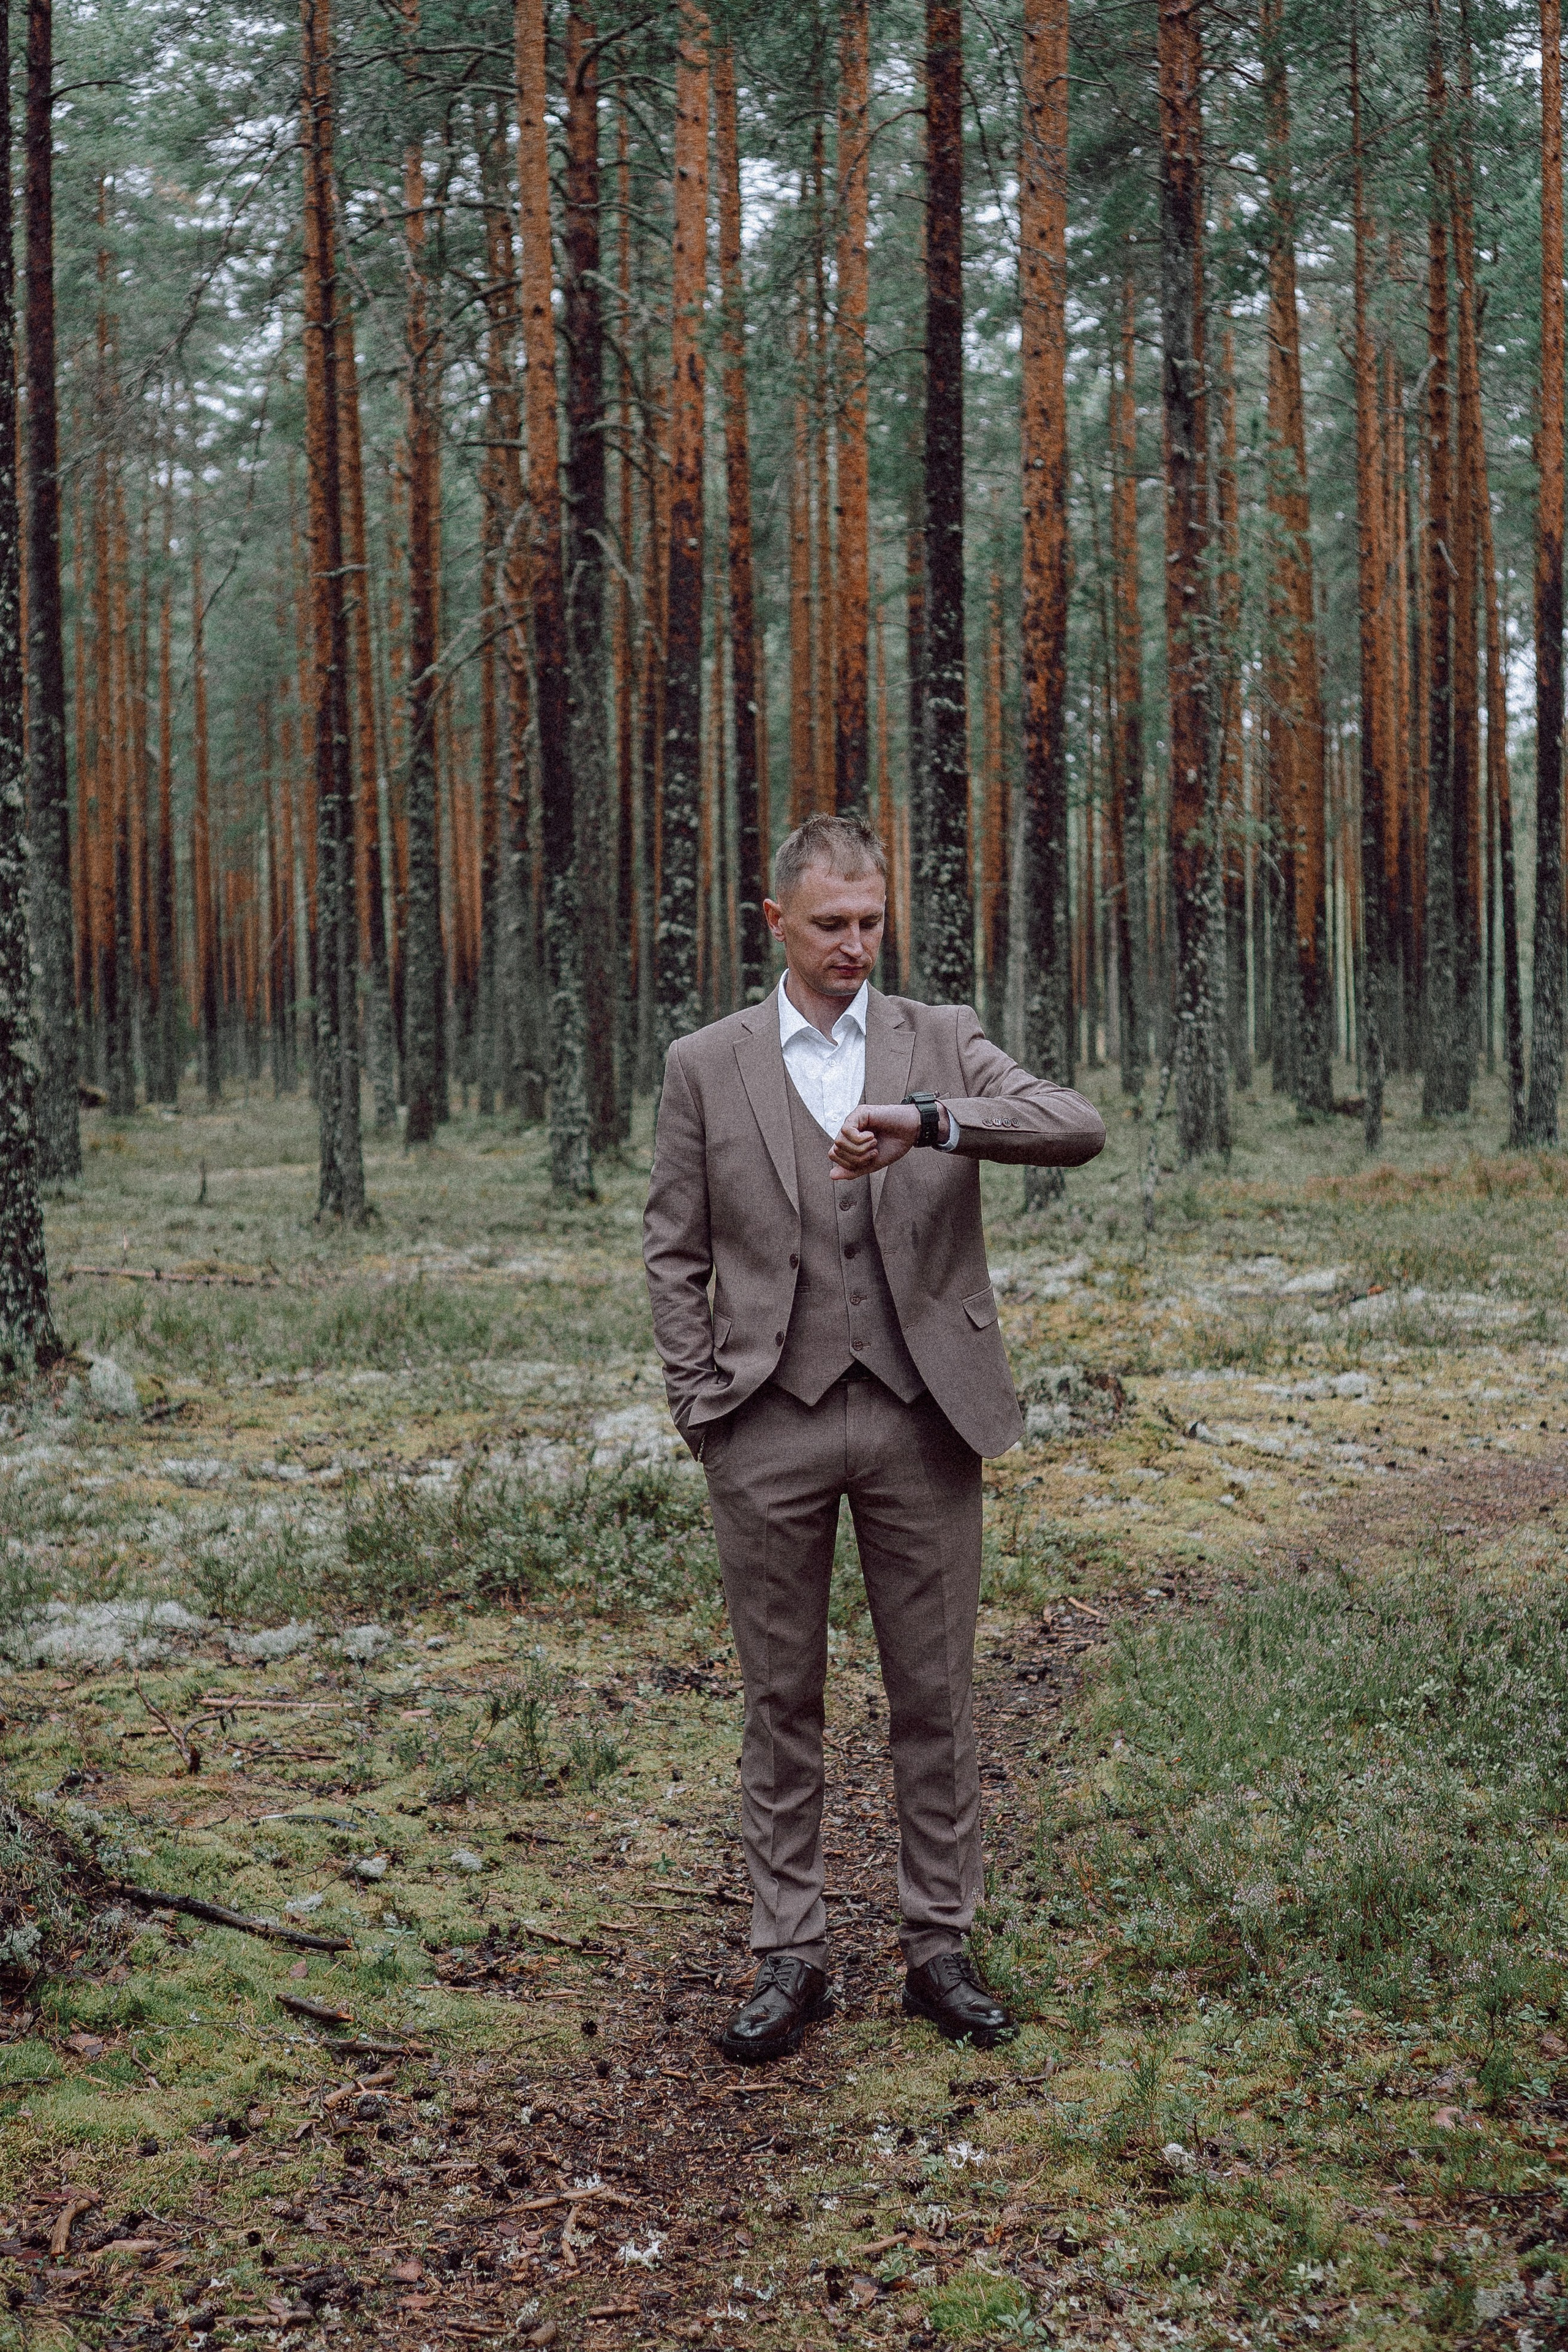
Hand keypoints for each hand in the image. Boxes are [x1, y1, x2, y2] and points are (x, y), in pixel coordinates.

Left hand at [828, 1101, 947, 1180]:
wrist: (911, 1132)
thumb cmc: (894, 1145)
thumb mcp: (872, 1163)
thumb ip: (852, 1170)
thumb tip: (832, 1175)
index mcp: (850, 1141)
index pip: (834, 1155)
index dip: (848, 1164)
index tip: (869, 1160)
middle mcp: (849, 1130)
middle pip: (835, 1151)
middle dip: (855, 1158)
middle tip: (873, 1153)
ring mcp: (853, 1120)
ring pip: (839, 1142)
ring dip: (859, 1149)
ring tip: (874, 1144)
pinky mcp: (859, 1113)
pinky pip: (846, 1131)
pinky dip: (860, 1140)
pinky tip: (872, 1136)